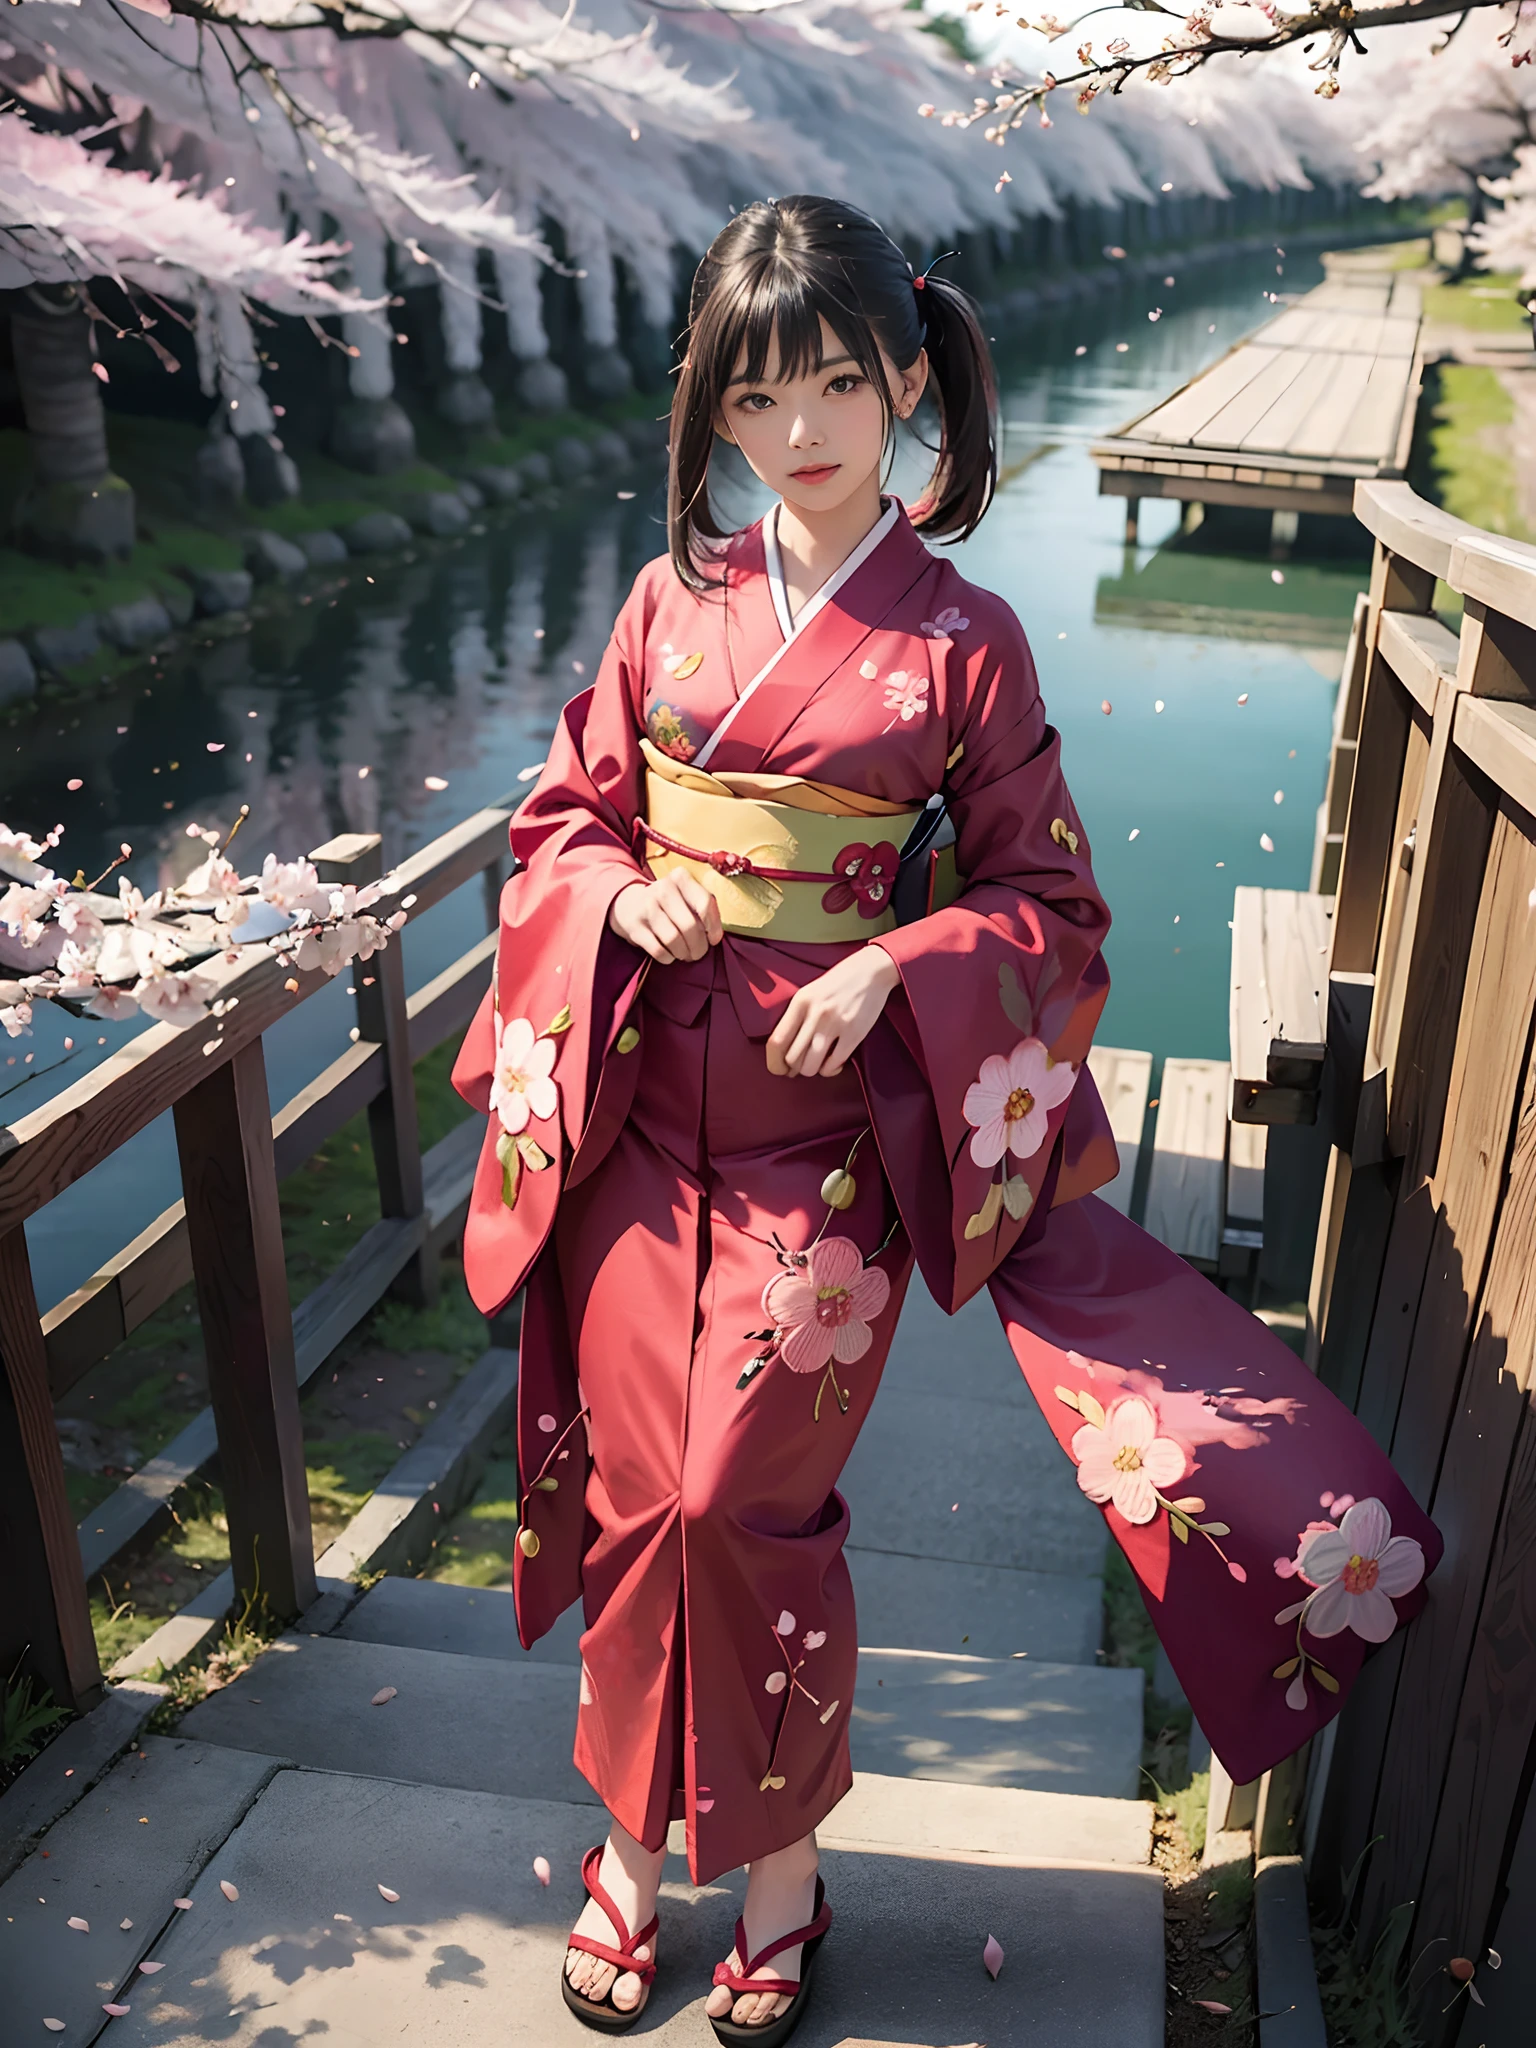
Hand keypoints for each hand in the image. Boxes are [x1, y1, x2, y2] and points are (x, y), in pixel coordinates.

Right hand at [608, 871, 722, 963]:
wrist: (629, 903)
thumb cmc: (669, 903)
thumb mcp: (686, 895)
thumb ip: (704, 909)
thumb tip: (714, 937)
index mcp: (680, 877)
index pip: (705, 903)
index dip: (714, 926)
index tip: (714, 939)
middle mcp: (663, 888)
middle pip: (689, 926)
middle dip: (699, 946)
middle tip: (698, 952)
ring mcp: (646, 907)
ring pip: (674, 940)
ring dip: (683, 953)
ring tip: (685, 954)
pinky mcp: (634, 926)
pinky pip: (658, 950)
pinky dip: (668, 958)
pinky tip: (670, 955)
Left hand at [766, 946, 900, 1078]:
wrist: (871, 970)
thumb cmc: (838, 982)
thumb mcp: (810, 992)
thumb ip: (797, 1016)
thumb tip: (787, 1049)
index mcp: (800, 1002)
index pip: (776, 1041)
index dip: (774, 1062)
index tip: (780, 1068)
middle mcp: (815, 1014)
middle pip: (792, 1058)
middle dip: (793, 1069)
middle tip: (799, 1068)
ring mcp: (835, 1024)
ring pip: (811, 1066)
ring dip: (812, 1070)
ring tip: (817, 1064)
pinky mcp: (854, 1033)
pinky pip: (833, 1064)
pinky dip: (830, 1070)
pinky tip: (833, 1063)